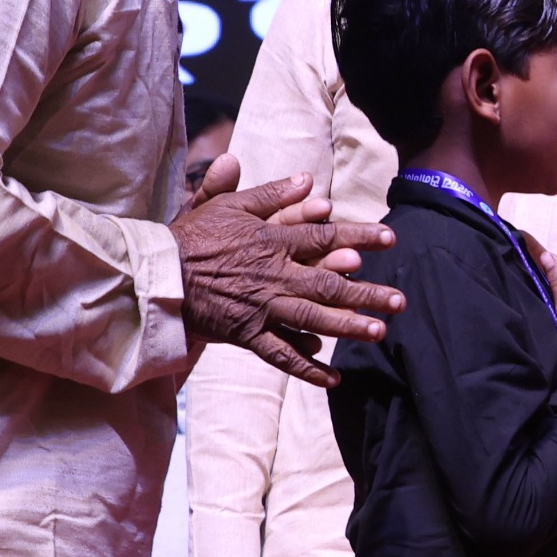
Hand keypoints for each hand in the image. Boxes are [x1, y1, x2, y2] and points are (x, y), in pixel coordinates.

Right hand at [171, 158, 401, 387]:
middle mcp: (273, 275)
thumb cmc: (191, 238)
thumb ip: (269, 194)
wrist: (156, 275)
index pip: (325, 236)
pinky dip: (307, 368)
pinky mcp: (246, 334)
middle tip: (399, 301)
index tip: (390, 239)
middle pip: (329, 284)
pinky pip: (282, 354)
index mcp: (272, 242)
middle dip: (367, 293)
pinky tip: (334, 378)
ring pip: (313, 318)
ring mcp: (261, 307)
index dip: (359, 236)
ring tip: (379, 332)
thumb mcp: (227, 205)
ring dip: (348, 326)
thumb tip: (306, 178)